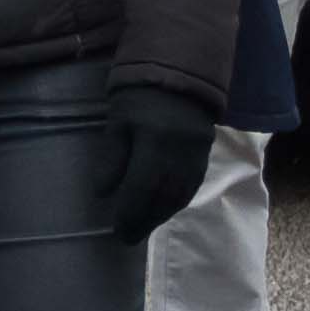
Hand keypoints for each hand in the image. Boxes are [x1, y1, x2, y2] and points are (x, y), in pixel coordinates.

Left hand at [91, 78, 215, 243]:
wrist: (178, 72)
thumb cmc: (138, 97)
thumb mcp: (117, 121)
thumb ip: (112, 157)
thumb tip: (103, 193)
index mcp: (154, 140)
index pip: (142, 187)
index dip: (130, 213)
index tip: (118, 230)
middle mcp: (180, 151)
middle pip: (162, 197)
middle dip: (144, 221)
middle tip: (128, 238)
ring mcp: (196, 153)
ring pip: (180, 195)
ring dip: (160, 216)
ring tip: (143, 227)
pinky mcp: (205, 154)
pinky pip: (192, 186)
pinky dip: (176, 203)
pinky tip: (163, 210)